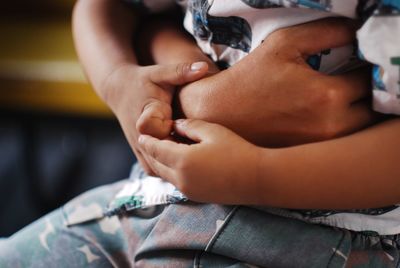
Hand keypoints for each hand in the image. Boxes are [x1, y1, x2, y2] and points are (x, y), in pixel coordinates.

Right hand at [103, 62, 208, 173]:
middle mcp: (141, 141)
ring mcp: (140, 152)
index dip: (188, 139)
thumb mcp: (161, 73)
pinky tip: (188, 160)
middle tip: (207, 152)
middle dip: (189, 156)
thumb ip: (181, 71)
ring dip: (180, 164)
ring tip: (199, 157)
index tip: (201, 134)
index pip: (171, 141)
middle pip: (170, 159)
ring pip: (164, 169)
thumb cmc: (143, 80)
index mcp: (146, 122)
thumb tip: (203, 67)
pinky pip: (160, 171)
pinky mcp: (142, 158)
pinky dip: (173, 168)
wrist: (120, 90)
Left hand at [138, 119, 260, 203]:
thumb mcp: (213, 131)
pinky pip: (176, 182)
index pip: (155, 149)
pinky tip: (178, 162)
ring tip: (163, 149)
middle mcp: (181, 179)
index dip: (147, 141)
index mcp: (182, 161)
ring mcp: (188, 190)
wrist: (257, 179)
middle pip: (156, 164)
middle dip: (151, 152)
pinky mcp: (196, 196)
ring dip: (160, 162)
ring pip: (165, 175)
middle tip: (149, 140)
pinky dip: (171, 171)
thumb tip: (176, 125)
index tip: (141, 134)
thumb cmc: (237, 151)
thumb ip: (190, 126)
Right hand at [176, 18, 376, 146]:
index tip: (351, 65)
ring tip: (335, 101)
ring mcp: (319, 148)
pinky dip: (338, 129)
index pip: (369, 79)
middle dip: (364, 93)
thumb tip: (356, 31)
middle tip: (347, 83)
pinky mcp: (308, 157)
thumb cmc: (248, 79)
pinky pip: (338, 143)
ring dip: (356, 113)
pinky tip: (319, 118)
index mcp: (326, 96)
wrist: (218, 114)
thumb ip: (328, 32)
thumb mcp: (284, 44)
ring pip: (359, 129)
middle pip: (372, 109)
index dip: (363, 68)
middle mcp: (329, 127)